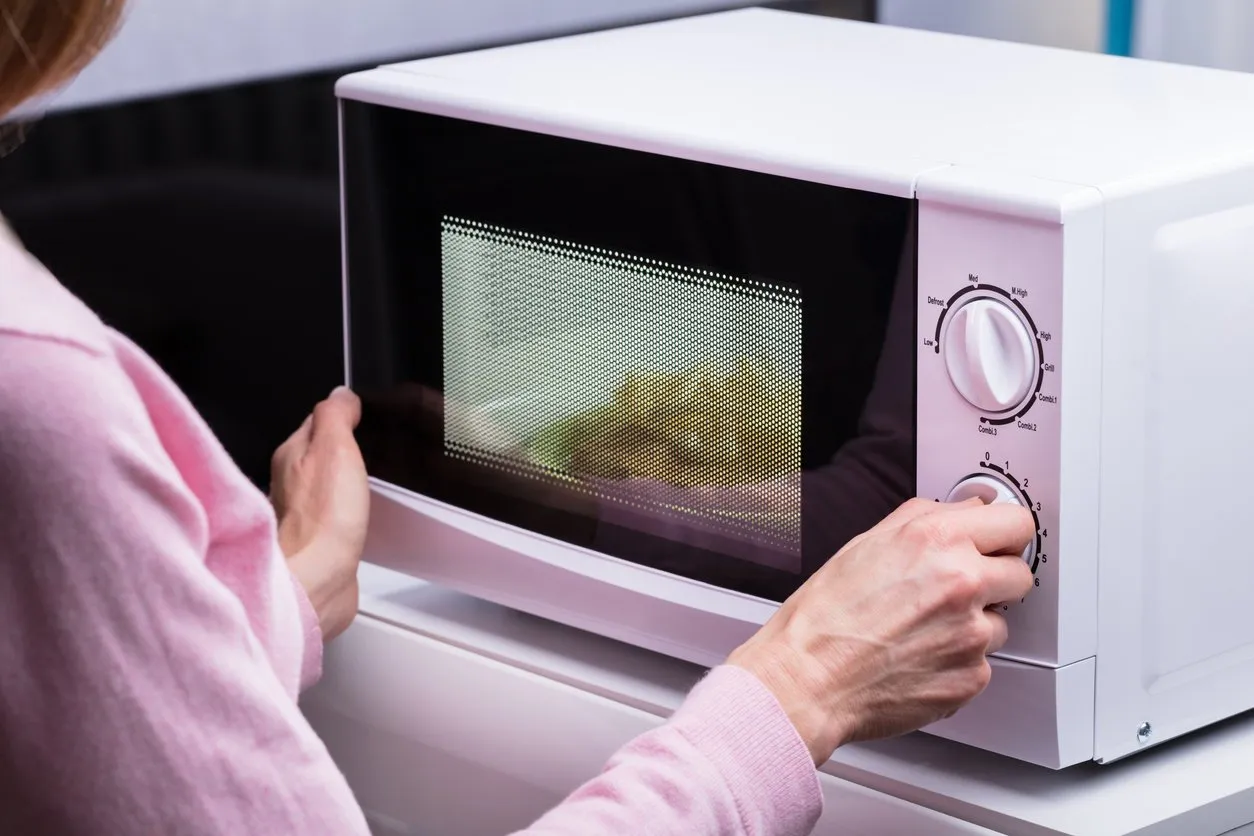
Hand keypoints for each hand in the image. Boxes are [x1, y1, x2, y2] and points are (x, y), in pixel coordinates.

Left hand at [270, 386, 369, 641]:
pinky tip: (361, 510)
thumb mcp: (335, 447)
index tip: (365, 414)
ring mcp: (303, 512)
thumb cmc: (324, 516)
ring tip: (369, 474)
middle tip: (373, 443)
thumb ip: (336, 416)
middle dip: (343, 447)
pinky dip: (346, 507)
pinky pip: (334, 512)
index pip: (316, 421)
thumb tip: (341, 394)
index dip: (342, 416)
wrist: (319, 578)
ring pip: (326, 483)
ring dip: (344, 478)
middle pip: (319, 453)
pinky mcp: (318, 539)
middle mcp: (289, 482)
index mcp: (290, 454)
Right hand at [727, 497, 1033, 764]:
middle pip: (1020, 572)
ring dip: (975, 624)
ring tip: (926, 629)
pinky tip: (921, 655)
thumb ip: (923, 519)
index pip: (1016, 523)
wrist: (809, 677)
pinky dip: (959, 660)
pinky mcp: (972, 676)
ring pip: (1001, 622)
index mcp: (937, 540)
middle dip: (995, 578)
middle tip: (960, 589)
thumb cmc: (825, 616)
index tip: (998, 542)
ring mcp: (972, 633)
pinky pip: (982, 662)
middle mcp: (962, 582)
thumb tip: (962, 511)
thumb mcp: (866, 543)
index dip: (1004, 533)